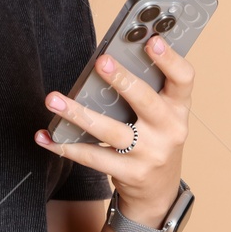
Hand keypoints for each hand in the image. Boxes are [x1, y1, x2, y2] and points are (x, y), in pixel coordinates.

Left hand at [35, 34, 193, 227]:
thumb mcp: (163, 116)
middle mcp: (169, 130)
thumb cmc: (155, 140)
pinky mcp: (130, 173)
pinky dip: (66, 146)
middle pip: (146, 101)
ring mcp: (150, 154)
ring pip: (110, 131)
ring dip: (78, 113)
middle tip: (100, 62)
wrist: (159, 191)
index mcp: (179, 109)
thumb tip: (107, 62)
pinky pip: (93, 157)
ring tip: (54, 99)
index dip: (170, 59)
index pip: (183, 79)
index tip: (152, 40)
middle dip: (122, 80)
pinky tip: (46, 136)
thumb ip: (145, 91)